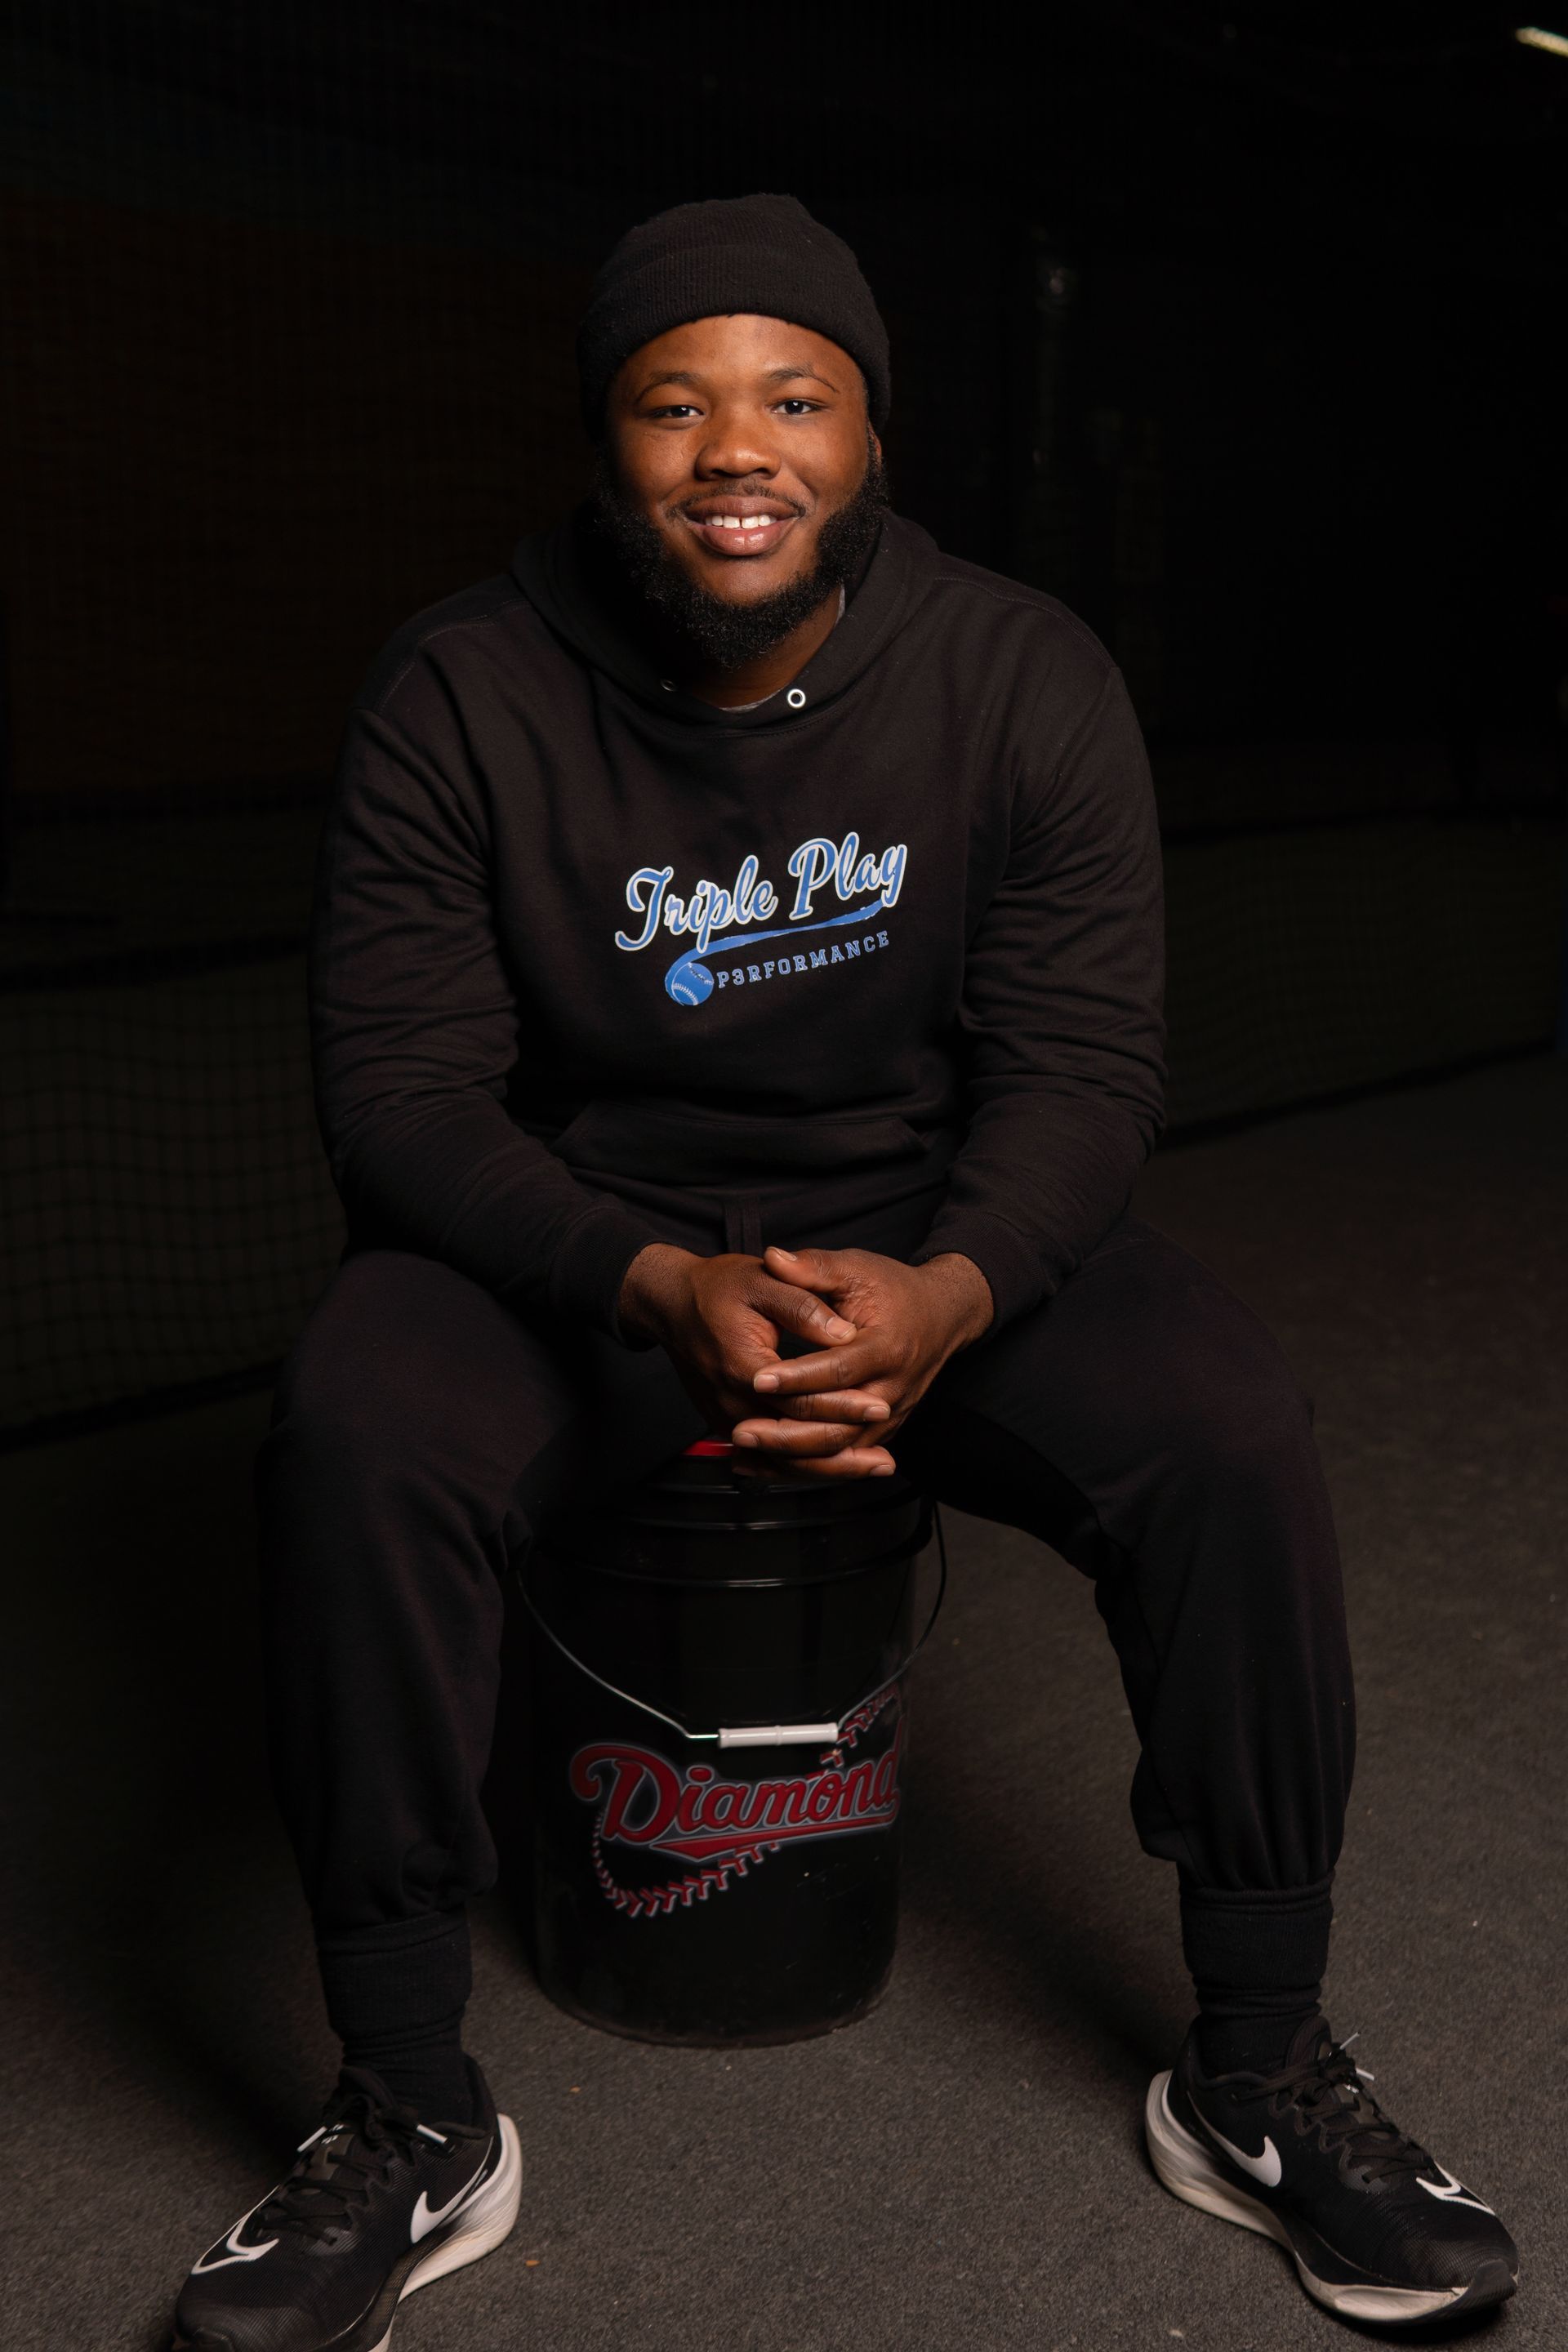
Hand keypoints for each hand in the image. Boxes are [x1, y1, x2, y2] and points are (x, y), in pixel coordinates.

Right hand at [618, 1244, 895, 1469]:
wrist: (671, 1304)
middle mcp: (731, 1402)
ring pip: (781, 1458)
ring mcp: (726, 1418)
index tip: (881, 1405)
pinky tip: (837, 1466)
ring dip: (828, 1467)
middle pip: (793, 1443)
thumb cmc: (717, 1287)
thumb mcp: (762, 1280)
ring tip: (873, 1468)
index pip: (800, 1400)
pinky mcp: (726, 1423)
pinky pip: (768, 1454)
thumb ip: (803, 1306)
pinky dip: (803, 1463)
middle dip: (843, 1453)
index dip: (843, 1404)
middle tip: (886, 1459)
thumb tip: (844, 1333)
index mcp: (742, 1366)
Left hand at [730, 1246, 992, 1477]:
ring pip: (839, 1450)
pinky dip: (804, 1465)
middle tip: (742, 1430)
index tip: (758, 1379)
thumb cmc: (894, 1290)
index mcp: (887, 1348)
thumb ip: (814, 1267)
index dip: (798, 1377)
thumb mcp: (856, 1269)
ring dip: (792, 1458)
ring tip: (747, 1453)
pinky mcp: (882, 1430)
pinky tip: (765, 1465)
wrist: (941, 1316)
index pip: (838, 1370)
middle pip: (838, 1426)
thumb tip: (774, 1258)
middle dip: (788, 1433)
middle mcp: (892, 1391)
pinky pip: (842, 1456)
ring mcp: (889, 1416)